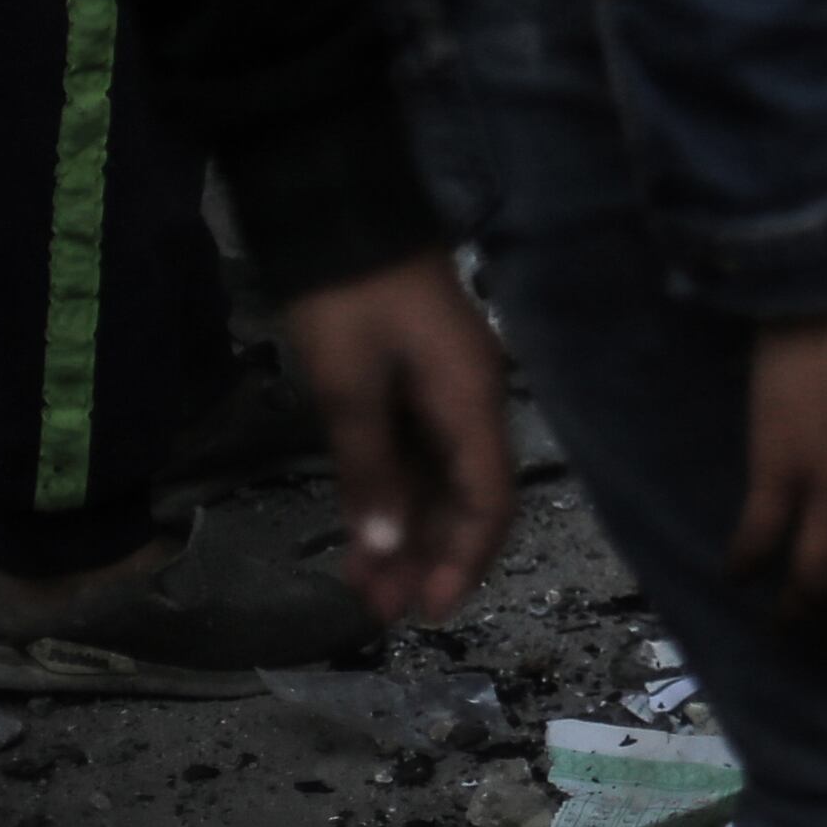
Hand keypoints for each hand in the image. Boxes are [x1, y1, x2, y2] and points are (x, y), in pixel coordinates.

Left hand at [275, 249, 515, 623]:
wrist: (337, 216)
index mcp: (471, 400)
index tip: (426, 608)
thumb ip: (370, 471)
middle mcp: (471, 402)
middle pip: (468, 496)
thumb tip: (386, 551)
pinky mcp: (412, 385)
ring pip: (439, 481)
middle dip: (429, 556)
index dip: (463, 557)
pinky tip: (364, 533)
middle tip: (381, 611)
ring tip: (364, 586)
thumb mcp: (349, 387)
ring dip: (407, 534)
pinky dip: (392, 498)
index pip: (489, 496)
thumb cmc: (349, 300)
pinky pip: (414, 457)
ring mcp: (443, 393)